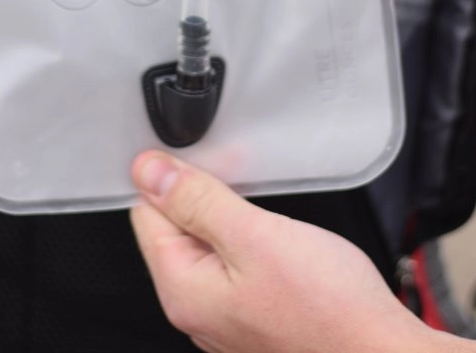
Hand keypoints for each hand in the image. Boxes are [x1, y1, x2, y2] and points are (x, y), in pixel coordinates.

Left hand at [129, 151, 442, 352]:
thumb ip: (197, 201)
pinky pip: (236, 263)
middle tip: (244, 175)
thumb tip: (147, 173)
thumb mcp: (255, 236)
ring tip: (267, 205)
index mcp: (184, 291)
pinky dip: (251, 238)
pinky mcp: (257, 314)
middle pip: (176, 228)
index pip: (145, 213)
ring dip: (231, 213)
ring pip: (209, 243)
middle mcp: (198, 310)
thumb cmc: (330, 309)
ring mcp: (228, 316)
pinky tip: (279, 233)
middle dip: (204, 193)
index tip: (205, 159)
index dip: (172, 177)